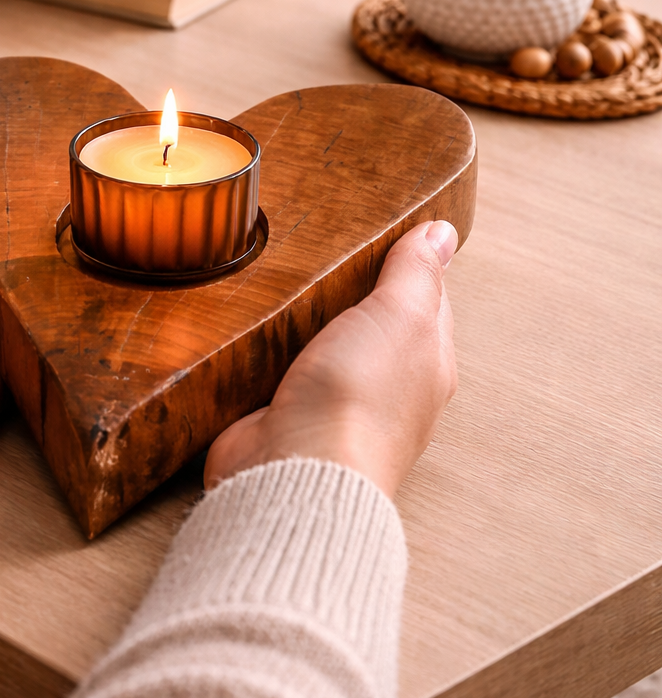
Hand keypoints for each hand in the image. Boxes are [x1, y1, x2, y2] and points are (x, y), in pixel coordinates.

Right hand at [205, 221, 457, 500]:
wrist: (295, 470)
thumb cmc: (360, 400)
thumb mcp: (401, 315)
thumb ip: (416, 272)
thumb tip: (443, 232)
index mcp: (427, 363)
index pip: (426, 299)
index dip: (406, 261)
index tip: (381, 228)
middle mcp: (385, 388)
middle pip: (370, 321)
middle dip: (349, 288)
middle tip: (324, 246)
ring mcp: (333, 403)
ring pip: (321, 345)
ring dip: (303, 318)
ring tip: (283, 277)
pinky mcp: (283, 414)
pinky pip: (278, 369)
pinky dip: (268, 349)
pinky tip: (254, 327)